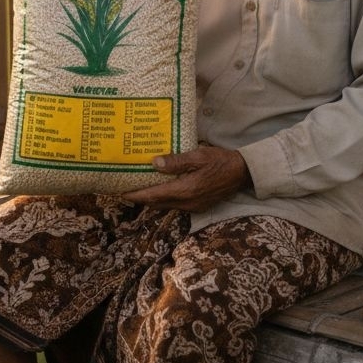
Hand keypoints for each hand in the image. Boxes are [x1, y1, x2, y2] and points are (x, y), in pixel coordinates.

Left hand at [123, 145, 249, 211]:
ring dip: (152, 199)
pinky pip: (176, 204)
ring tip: (140, 188)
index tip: (121, 192)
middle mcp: (187, 202)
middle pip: (157, 203)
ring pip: (166, 205)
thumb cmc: (220, 161)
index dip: (136, 195)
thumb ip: (176, 161)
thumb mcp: (198, 156)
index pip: (154, 195)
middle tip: (125, 189)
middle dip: (141, 198)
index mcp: (185, 190)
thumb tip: (154, 163)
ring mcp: (193, 206)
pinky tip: (161, 189)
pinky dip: (165, 199)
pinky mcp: (198, 206)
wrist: (242, 173)